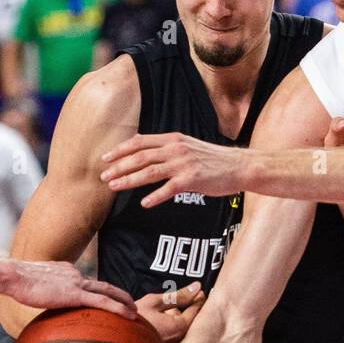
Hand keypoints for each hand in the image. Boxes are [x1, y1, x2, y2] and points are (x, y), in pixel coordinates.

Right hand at [0, 256, 136, 316]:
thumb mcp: (32, 289)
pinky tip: (129, 316)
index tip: (106, 299)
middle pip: (101, 285)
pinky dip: (118, 308)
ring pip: (107, 291)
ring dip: (124, 301)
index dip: (98, 291)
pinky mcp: (76, 294)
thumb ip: (41, 297)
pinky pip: (103, 302)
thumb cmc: (16, 284)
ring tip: (135, 312)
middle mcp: (74, 275)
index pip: (86, 282)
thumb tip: (38, 311)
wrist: (14, 276)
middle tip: (130, 303)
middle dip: (118, 293)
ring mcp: (76, 283)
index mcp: (65, 272)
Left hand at [100, 132, 238, 206]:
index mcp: (173, 139)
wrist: (240, 166)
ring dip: (129, 180)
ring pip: (149, 172)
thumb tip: (148, 156)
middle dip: (119, 166)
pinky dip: (155, 196)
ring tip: (114, 187)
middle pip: (140, 156)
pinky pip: (168, 189)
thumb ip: (169, 150)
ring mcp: (184, 164)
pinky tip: (144, 203)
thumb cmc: (214, 160)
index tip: (106, 158)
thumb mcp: (189, 147)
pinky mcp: (192, 180)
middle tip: (103, 176)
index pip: (140, 142)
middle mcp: (176, 149)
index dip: (121, 150)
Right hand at [135, 284, 204, 342]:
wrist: (115, 341)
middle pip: (187, 319)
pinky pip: (169, 333)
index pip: (196, 309)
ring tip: (162, 309)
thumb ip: (177, 295)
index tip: (198, 289)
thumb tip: (196, 287)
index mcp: (180, 327)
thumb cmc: (133, 320)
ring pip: (178, 326)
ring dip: (173, 316)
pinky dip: (166, 324)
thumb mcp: (155, 302)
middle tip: (179, 297)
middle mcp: (178, 340)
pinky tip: (155, 319)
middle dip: (184, 308)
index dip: (197, 297)